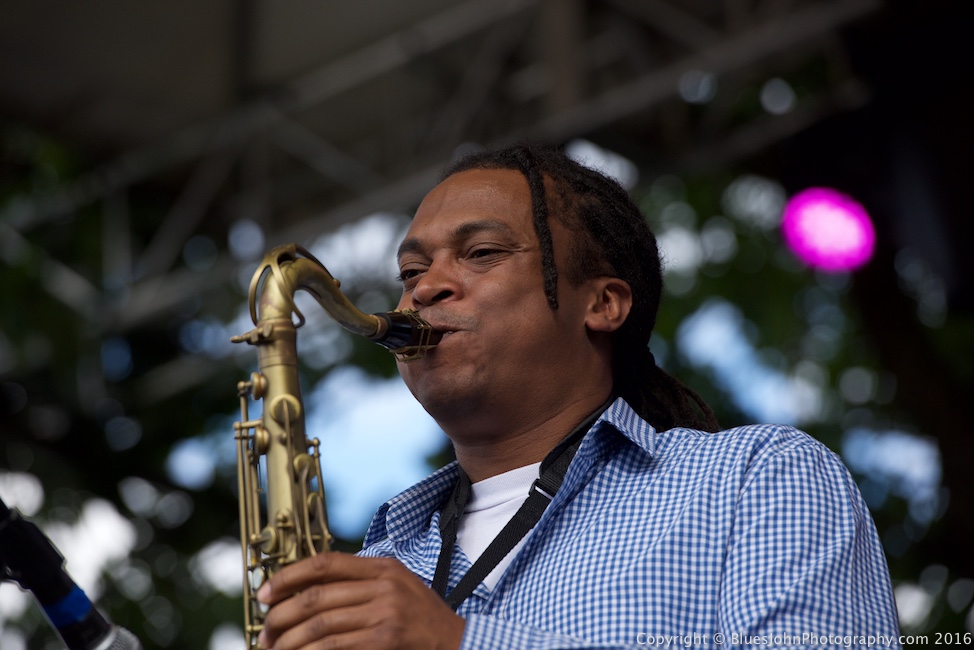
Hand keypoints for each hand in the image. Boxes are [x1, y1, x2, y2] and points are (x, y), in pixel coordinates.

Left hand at [256, 552, 465, 649]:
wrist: (457, 642)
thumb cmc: (422, 620)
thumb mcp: (397, 588)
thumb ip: (362, 582)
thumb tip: (309, 588)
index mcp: (384, 567)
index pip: (326, 563)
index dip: (289, 576)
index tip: (266, 593)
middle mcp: (384, 585)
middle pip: (316, 596)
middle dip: (281, 616)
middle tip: (265, 632)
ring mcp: (385, 613)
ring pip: (320, 624)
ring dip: (290, 641)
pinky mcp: (385, 639)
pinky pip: (334, 646)